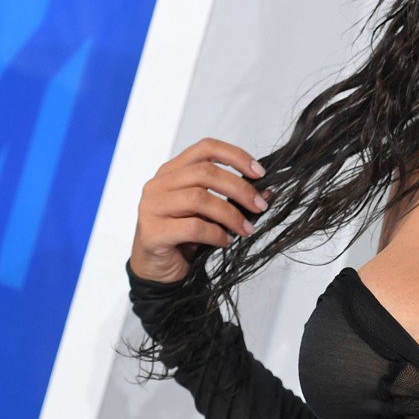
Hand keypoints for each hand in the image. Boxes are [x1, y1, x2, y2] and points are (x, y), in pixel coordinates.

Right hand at [129, 138, 270, 283]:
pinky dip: (216, 234)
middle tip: (259, 205)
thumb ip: (231, 198)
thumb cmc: (183, 237)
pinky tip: (225, 241)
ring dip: (231, 214)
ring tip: (245, 229)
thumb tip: (266, 193)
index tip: (259, 172)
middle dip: (239, 189)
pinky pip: (193, 227)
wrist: (157, 270)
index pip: (206, 148)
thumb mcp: (209, 212)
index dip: (235, 156)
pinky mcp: (153, 232)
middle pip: (205, 172)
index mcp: (172, 171)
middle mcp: (159, 184)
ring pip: (199, 198)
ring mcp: (152, 207)